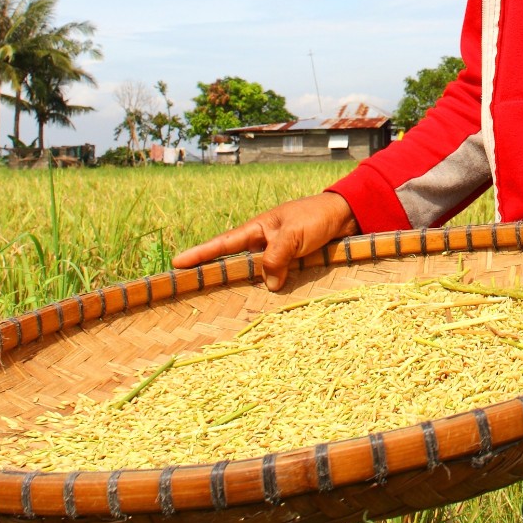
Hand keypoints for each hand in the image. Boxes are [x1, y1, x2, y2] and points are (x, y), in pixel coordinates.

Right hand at [171, 192, 360, 291]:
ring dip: (241, 288)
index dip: (200, 254)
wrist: (345, 216)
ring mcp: (275, 256)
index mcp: (256, 230)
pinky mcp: (290, 266)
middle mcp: (261, 244)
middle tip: (188, 292)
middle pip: (232, 263)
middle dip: (213, 276)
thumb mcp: (294, 234)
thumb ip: (277, 256)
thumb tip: (267, 285)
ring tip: (218, 306)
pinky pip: (273, 280)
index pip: (222, 244)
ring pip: (253, 275)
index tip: (176, 264)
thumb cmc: (316, 217)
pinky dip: (267, 291)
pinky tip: (259, 306)